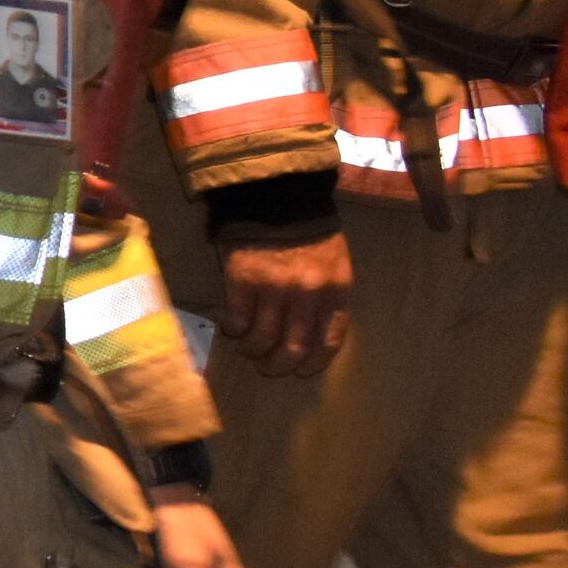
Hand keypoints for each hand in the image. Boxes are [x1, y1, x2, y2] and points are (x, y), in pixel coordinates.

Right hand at [219, 233, 352, 376]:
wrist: (276, 197)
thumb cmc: (309, 232)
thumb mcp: (335, 265)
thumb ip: (329, 297)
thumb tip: (314, 332)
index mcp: (335, 291)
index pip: (328, 341)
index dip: (314, 362)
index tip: (302, 369)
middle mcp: (308, 295)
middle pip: (293, 347)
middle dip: (279, 365)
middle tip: (269, 368)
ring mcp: (274, 289)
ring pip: (262, 339)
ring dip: (253, 351)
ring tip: (247, 350)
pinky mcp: (243, 281)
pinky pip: (238, 320)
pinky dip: (234, 330)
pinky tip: (232, 327)